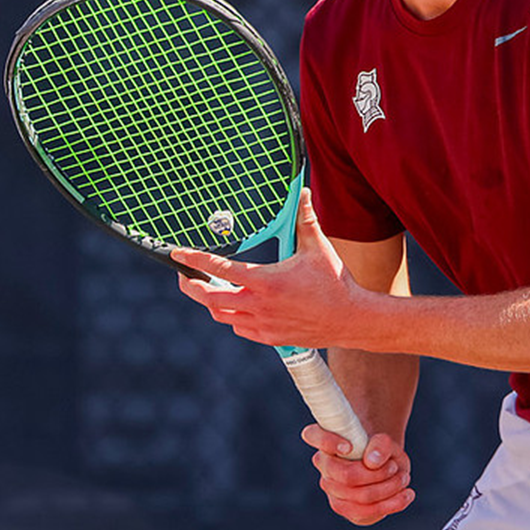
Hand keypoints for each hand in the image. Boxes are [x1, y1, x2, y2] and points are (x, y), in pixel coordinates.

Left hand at [172, 189, 363, 349]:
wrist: (351, 319)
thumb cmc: (335, 282)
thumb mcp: (317, 247)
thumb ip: (305, 219)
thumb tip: (301, 192)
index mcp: (265, 281)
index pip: (219, 268)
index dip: (194, 259)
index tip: (178, 254)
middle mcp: (259, 305)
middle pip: (209, 299)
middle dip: (191, 286)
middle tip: (184, 276)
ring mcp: (263, 325)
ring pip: (221, 316)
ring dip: (211, 302)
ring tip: (209, 288)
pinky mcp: (270, 338)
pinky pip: (239, 329)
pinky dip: (232, 317)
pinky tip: (236, 306)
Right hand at [303, 424, 414, 525]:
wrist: (383, 463)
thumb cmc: (379, 448)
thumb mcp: (386, 441)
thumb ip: (381, 444)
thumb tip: (372, 462)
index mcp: (326, 439)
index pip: (314, 435)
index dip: (328, 442)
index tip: (349, 447)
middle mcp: (324, 465)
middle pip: (347, 476)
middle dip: (378, 475)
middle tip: (395, 467)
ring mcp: (331, 488)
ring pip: (359, 497)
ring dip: (388, 490)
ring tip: (403, 479)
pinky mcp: (343, 507)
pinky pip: (364, 513)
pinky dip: (390, 505)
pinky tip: (406, 495)